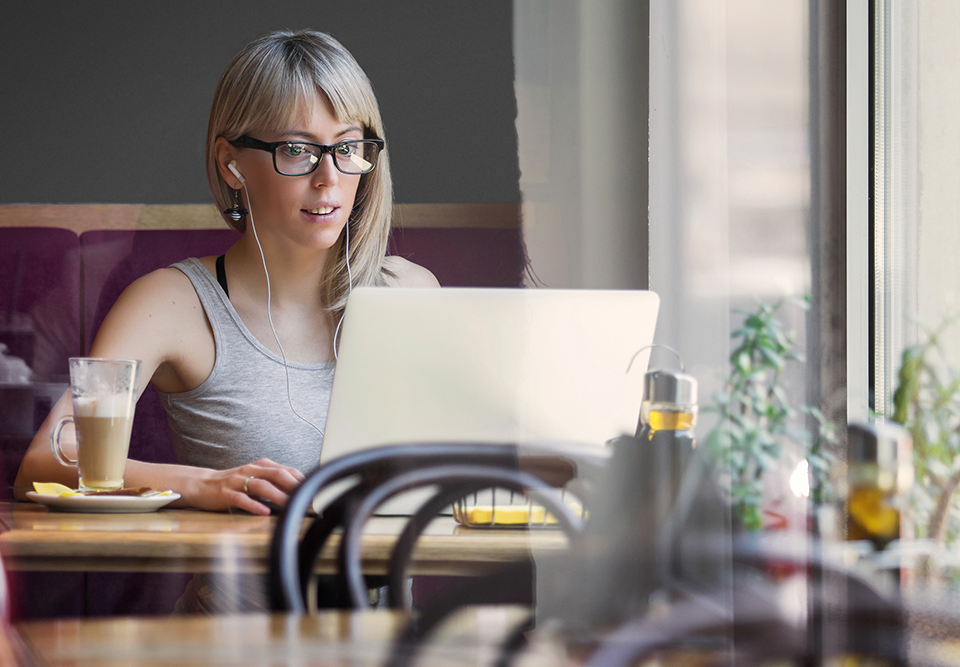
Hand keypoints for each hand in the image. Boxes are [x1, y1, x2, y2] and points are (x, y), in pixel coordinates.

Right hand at [184, 459, 305, 514]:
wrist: (202, 484)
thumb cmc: (233, 483)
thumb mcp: (255, 476)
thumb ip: (274, 480)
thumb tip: (298, 489)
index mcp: (260, 465)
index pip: (285, 470)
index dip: (300, 479)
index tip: (312, 490)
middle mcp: (251, 470)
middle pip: (276, 474)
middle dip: (293, 485)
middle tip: (306, 497)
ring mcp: (238, 481)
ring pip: (261, 486)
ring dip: (277, 496)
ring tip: (289, 505)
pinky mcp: (226, 494)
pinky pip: (241, 499)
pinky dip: (254, 505)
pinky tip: (264, 512)